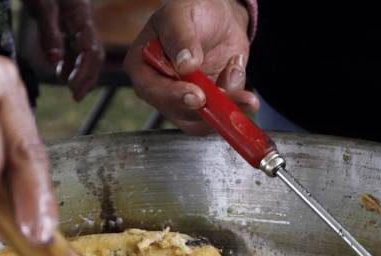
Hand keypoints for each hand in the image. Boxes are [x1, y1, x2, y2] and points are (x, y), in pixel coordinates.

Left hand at [22, 0, 102, 100]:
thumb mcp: (42, 6)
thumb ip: (50, 33)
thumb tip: (57, 61)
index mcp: (81, 14)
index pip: (91, 51)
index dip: (86, 74)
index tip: (74, 92)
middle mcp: (82, 18)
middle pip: (94, 53)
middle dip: (87, 76)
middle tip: (76, 96)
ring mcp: (75, 18)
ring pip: (85, 49)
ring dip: (79, 69)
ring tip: (69, 87)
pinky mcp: (66, 17)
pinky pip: (74, 42)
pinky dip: (70, 58)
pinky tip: (61, 69)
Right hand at [124, 0, 256, 133]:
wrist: (218, 15)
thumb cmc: (191, 8)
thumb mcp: (180, 14)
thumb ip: (180, 37)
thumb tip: (185, 65)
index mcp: (141, 65)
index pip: (151, 89)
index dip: (173, 97)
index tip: (197, 96)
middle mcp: (159, 88)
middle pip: (178, 111)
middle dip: (207, 108)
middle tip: (229, 95)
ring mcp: (183, 100)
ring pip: (202, 120)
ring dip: (227, 106)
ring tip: (238, 76)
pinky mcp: (206, 105)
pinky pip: (222, 114)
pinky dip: (235, 97)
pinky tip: (234, 66)